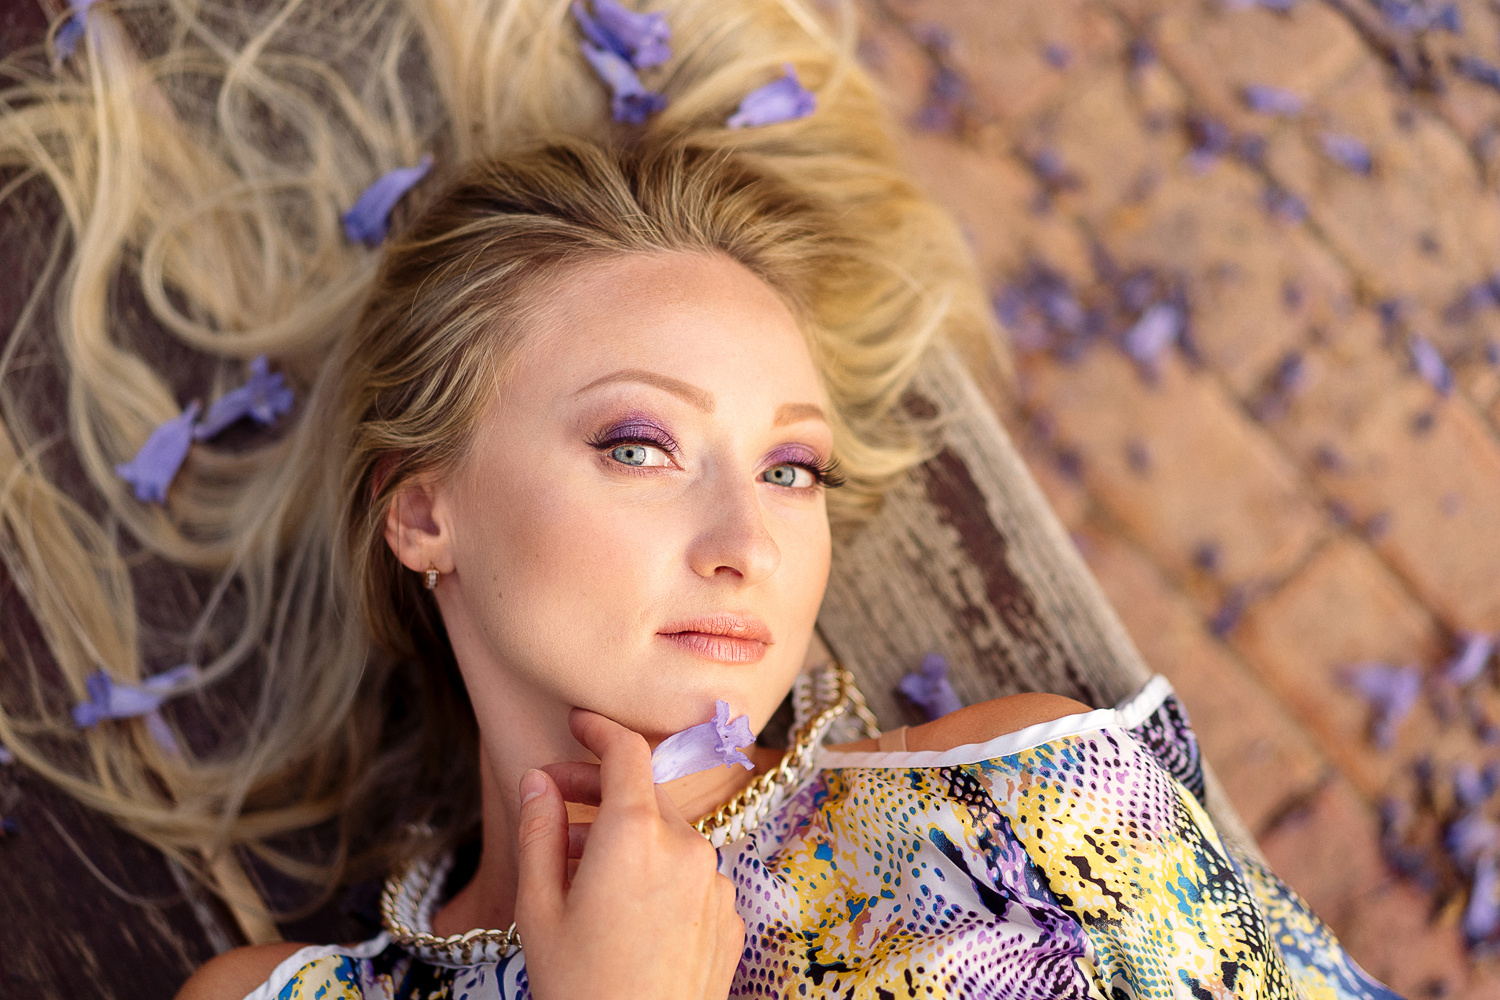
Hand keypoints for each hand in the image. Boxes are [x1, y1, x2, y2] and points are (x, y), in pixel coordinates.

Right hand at [514, 709, 744, 999]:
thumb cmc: (580, 987)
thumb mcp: (538, 908)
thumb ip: (539, 831)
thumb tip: (538, 780)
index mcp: (637, 835)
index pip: (626, 753)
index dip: (600, 729)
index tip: (578, 722)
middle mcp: (687, 847)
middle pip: (644, 794)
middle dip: (598, 789)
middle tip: (553, 800)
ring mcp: (715, 884)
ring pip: (667, 836)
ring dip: (625, 836)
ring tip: (577, 870)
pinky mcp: (730, 919)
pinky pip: (689, 875)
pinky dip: (657, 873)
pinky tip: (622, 910)